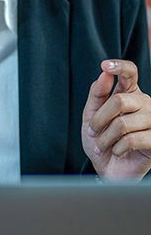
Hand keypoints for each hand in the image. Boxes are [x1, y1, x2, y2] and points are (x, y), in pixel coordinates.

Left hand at [82, 60, 150, 180]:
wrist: (108, 169)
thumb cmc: (101, 140)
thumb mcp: (91, 115)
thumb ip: (97, 94)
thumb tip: (104, 74)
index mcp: (128, 93)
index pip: (130, 73)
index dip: (119, 66)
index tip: (105, 65)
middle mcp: (143, 103)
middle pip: (119, 101)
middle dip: (99, 119)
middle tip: (93, 130)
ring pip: (123, 123)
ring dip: (105, 137)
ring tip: (102, 144)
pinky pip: (131, 140)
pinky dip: (117, 148)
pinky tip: (117, 151)